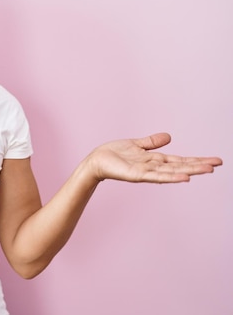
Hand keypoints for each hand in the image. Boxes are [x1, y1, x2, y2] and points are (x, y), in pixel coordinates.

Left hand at [86, 133, 222, 183]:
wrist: (97, 160)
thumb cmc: (114, 154)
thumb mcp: (136, 144)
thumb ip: (152, 142)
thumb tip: (169, 137)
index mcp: (155, 160)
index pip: (180, 160)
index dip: (197, 160)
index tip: (215, 161)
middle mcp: (153, 167)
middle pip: (180, 166)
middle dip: (199, 165)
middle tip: (218, 165)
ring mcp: (146, 172)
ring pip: (172, 171)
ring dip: (189, 171)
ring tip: (207, 170)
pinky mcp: (136, 175)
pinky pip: (156, 176)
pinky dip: (170, 177)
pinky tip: (184, 177)